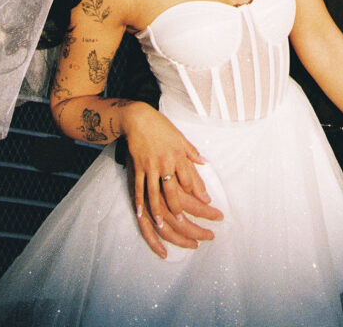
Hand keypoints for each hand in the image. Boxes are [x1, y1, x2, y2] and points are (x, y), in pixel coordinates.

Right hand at [121, 102, 222, 256]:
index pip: (188, 177)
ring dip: (158, 210)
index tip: (205, 203)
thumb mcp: (180, 137)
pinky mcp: (137, 168)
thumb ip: (192, 151)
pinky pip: (138, 188)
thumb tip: (205, 161)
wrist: (138, 118)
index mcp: (178, 154)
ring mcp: (150, 166)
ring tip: (162, 224)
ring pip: (154, 192)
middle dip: (178, 207)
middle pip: (172, 189)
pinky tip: (141, 215)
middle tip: (183, 222)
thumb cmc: (162, 127)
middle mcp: (165, 162)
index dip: (196, 191)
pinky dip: (140, 202)